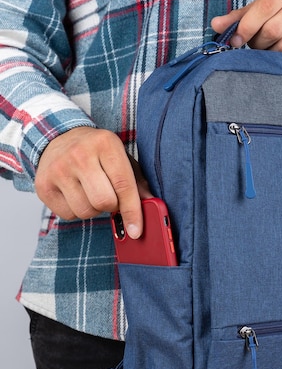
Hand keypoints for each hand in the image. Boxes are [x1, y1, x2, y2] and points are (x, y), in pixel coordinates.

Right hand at [35, 126, 152, 237]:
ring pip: (86, 211)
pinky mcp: (43, 185)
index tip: (137, 231)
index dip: (132, 211)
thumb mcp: (121, 157)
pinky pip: (68, 215)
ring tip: (91, 193)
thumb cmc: (97, 152)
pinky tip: (76, 195)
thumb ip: (137, 182)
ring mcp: (58, 169)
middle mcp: (79, 154)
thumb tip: (150, 205)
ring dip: (94, 209)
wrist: (58, 137)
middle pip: (104, 202)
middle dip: (112, 206)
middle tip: (110, 197)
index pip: (123, 185)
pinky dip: (77, 211)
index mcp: (105, 144)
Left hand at [211, 0, 281, 58]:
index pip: (261, 10)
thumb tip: (215, 25)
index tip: (235, 41)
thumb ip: (241, 17)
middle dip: (259, 45)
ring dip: (272, 56)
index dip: (245, 29)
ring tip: (272, 52)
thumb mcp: (266, 8)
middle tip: (259, 47)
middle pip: (271, 32)